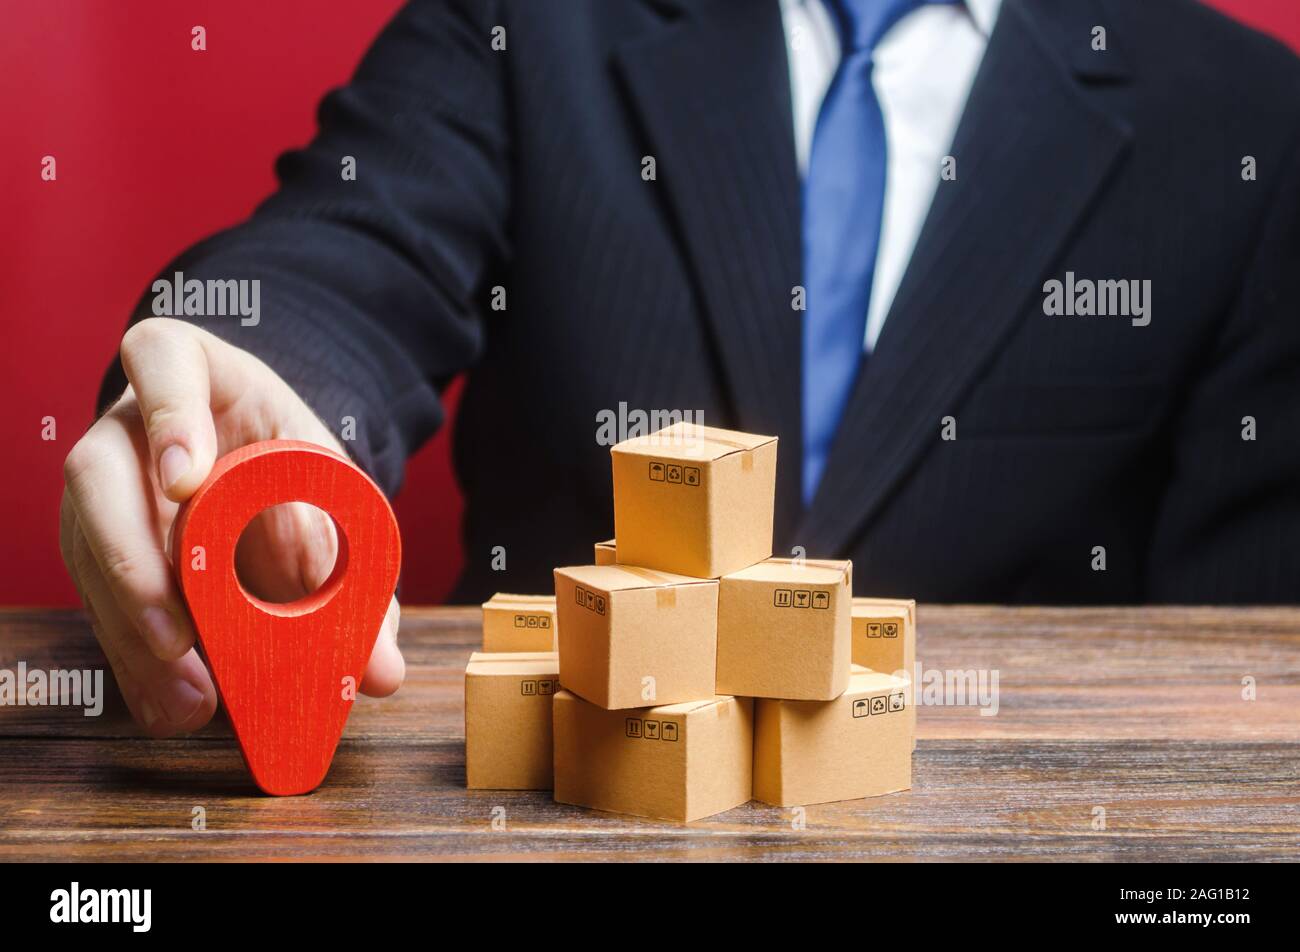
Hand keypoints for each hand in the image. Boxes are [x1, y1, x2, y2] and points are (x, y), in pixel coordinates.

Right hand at [59, 318, 403, 736]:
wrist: (261, 466)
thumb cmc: (292, 465)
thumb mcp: (335, 493)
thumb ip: (360, 567)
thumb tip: (382, 671)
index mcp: (197, 372)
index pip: (163, 359)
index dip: (168, 416)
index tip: (187, 482)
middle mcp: (130, 425)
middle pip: (99, 475)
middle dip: (133, 560)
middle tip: (178, 634)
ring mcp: (102, 486)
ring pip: (90, 550)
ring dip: (135, 631)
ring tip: (191, 695)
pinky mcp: (94, 544)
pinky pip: (99, 600)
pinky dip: (136, 658)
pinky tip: (172, 703)